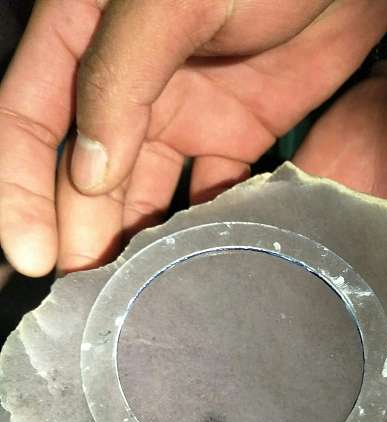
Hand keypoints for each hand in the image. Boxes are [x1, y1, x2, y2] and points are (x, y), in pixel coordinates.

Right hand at [0, 0, 386, 275]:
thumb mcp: (169, 2)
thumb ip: (120, 80)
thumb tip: (88, 173)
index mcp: (84, 38)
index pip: (27, 122)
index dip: (21, 192)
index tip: (32, 258)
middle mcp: (126, 84)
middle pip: (84, 172)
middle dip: (79, 233)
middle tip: (88, 298)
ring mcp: (182, 110)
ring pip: (144, 189)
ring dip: (135, 240)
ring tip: (136, 295)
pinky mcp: (237, 129)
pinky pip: (209, 189)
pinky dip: (200, 225)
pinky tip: (197, 262)